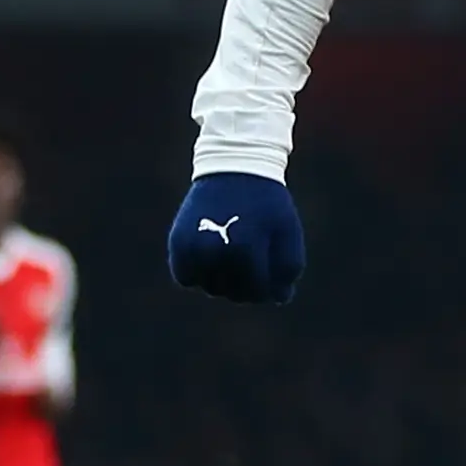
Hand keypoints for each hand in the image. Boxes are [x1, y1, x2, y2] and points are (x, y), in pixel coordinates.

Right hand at [167, 173, 305, 303]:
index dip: (266, 288)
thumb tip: (279, 298)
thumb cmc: (266, 203)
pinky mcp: (178, 243)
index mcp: (246, 249)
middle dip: (247, 285)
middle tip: (253, 261)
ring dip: (223, 280)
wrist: (233, 167)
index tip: (270, 274)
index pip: (256, 292)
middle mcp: (215, 252)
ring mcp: (193, 248)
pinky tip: (213, 256)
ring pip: (209, 287)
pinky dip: (198, 273)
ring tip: (234, 254)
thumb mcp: (287, 231)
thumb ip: (288, 268)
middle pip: (233, 293)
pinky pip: (186, 278)